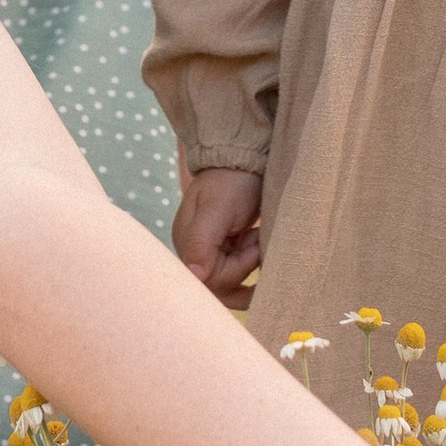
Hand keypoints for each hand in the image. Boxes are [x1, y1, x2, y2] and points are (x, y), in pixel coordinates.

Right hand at [173, 166, 262, 301]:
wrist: (244, 159)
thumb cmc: (232, 180)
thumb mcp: (219, 207)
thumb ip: (201, 241)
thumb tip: (193, 275)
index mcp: (188, 242)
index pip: (209, 280)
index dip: (236, 269)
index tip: (253, 244)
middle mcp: (194, 251)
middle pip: (218, 286)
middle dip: (244, 267)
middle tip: (256, 239)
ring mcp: (208, 252)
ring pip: (228, 284)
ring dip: (249, 268)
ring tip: (257, 240)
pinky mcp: (223, 250)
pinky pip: (234, 273)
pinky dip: (250, 265)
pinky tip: (257, 246)